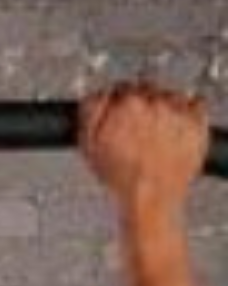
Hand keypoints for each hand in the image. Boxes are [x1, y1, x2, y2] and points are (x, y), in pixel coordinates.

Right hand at [79, 82, 208, 207]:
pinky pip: (192, 106)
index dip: (113, 106)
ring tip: (154, 137)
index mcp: (124, 103)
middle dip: (138, 109)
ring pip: (166, 98)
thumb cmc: (122, 178)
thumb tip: (95, 97)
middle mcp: (153, 100)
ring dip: (160, 111)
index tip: (115, 116)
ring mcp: (177, 109)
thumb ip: (91, 114)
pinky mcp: (196, 119)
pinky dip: (184, 116)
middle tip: (135, 132)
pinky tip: (172, 134)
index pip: (117, 90)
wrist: (151, 195)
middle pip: (143, 92)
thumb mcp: (89, 146)